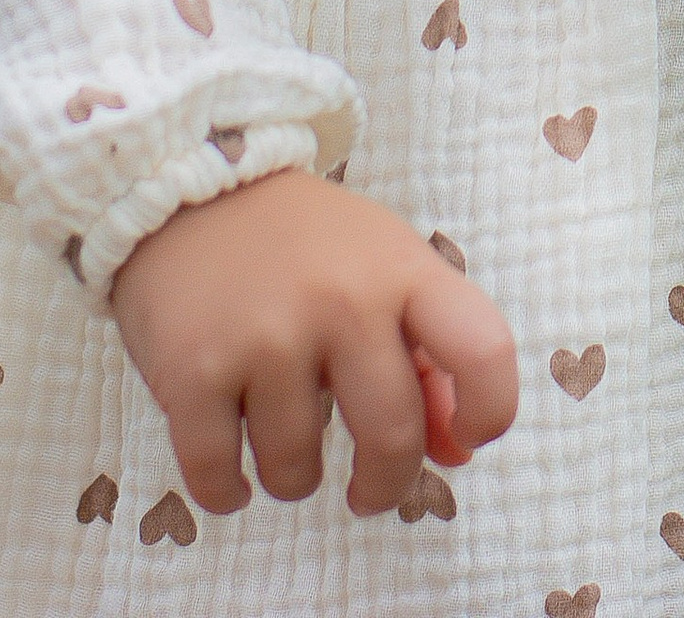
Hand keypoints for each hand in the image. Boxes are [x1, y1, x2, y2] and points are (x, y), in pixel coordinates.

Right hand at [111, 168, 516, 515]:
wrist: (194, 192)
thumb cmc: (308, 247)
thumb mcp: (385, 272)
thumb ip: (431, 362)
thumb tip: (457, 455)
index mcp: (403, 269)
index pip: (482, 348)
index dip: (490, 410)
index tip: (468, 438)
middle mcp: (342, 300)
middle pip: (391, 436)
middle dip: (384, 485)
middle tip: (369, 490)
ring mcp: (265, 336)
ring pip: (296, 469)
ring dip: (294, 478)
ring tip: (284, 444)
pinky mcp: (193, 370)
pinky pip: (218, 476)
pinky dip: (227, 492)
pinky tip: (234, 472)